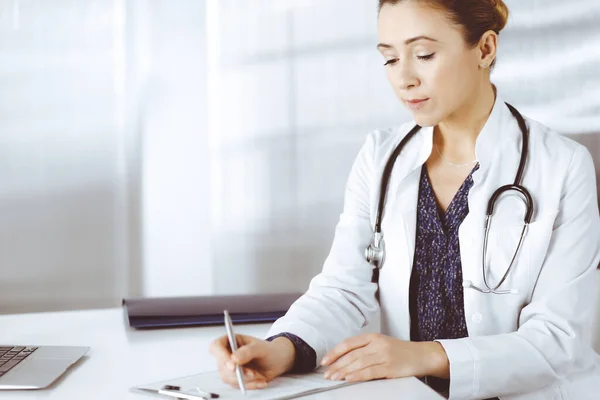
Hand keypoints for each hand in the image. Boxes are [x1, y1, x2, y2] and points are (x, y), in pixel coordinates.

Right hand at [209, 334, 295, 389]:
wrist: (277, 362)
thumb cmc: (268, 351)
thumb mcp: (261, 348)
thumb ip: (248, 351)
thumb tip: (234, 358)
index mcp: (231, 340)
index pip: (217, 346)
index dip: (221, 356)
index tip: (233, 366)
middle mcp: (227, 354)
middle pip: (222, 366)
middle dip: (237, 372)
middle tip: (252, 373)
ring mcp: (230, 367)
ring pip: (228, 378)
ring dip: (244, 380)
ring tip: (258, 376)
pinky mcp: (235, 378)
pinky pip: (237, 385)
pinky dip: (250, 385)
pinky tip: (260, 381)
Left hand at [320, 333, 448, 381]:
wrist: (423, 355)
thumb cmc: (401, 352)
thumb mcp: (382, 345)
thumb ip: (365, 350)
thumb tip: (344, 361)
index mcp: (373, 337)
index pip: (348, 343)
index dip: (334, 352)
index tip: (324, 361)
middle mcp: (377, 344)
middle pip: (351, 354)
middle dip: (336, 365)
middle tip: (326, 373)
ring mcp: (384, 355)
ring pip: (358, 363)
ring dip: (343, 371)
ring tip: (333, 378)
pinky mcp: (390, 367)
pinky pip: (370, 371)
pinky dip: (358, 375)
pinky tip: (349, 379)